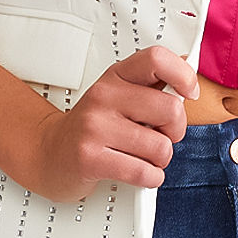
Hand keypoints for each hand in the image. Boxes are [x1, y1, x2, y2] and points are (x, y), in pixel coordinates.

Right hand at [29, 45, 199, 203]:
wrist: (49, 153)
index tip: (188, 93)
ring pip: (161, 147)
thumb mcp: (119, 96)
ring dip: (160, 160)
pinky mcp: (90, 158)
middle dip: (175, 131)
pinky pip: (145, 172)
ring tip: (142, 156)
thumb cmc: (93, 127)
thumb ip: (151, 87)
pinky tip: (137, 172)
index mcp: (115, 76)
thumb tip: (188, 77)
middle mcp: (104, 96)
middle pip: (171, 110)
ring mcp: (95, 127)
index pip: (156, 59)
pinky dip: (150, 177)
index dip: (183, 75)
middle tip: (160, 135)